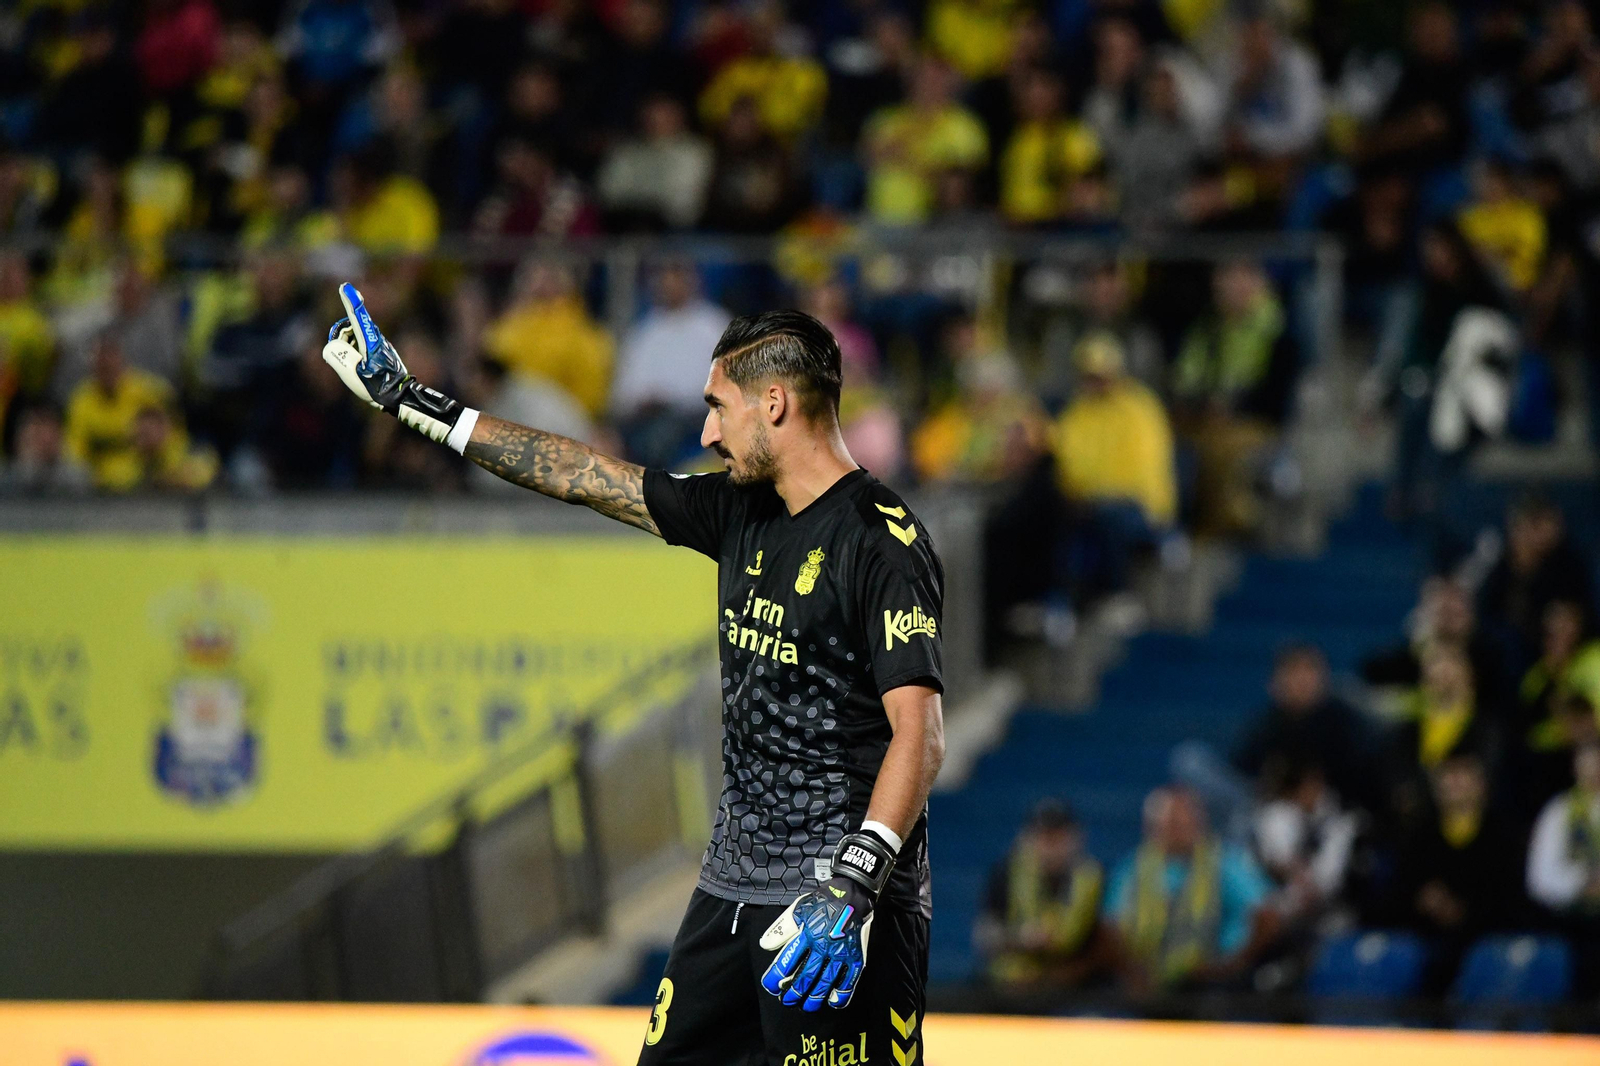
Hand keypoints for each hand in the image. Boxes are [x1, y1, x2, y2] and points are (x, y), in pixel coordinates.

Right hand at [322, 282, 473, 447]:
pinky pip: (361, 346)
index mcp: (370, 341)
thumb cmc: (376, 386)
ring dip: (349, 348)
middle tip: (347, 359)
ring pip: (355, 338)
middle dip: (342, 338)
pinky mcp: (381, 350)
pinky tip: (362, 370)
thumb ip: (337, 354)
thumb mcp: (352, 372)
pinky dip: (356, 353)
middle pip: (351, 328)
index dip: (350, 301)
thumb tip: (334, 345)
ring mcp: (380, 343)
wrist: (399, 397)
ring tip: (357, 368)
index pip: (357, 316)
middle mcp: (376, 338)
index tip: (345, 287)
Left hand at [759, 829, 895, 1011]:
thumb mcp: (798, 909)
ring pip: (825, 983)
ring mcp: (841, 954)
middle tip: (787, 1001)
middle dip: (794, 993)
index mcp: (807, 934)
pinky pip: (849, 981)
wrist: (853, 893)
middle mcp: (823, 947)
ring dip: (814, 998)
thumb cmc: (823, 901)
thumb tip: (765, 945)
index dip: (776, 977)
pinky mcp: (855, 957)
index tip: (770, 986)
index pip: (787, 962)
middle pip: (805, 977)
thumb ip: (782, 928)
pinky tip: (832, 1001)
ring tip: (806, 1006)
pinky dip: (841, 994)